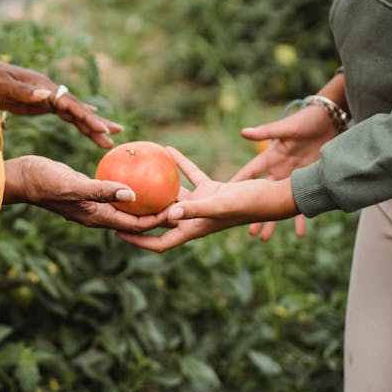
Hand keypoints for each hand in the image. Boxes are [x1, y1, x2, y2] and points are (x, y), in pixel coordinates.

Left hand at [0, 54, 122, 147]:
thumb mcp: (3, 86)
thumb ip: (23, 91)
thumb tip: (44, 94)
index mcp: (43, 88)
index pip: (70, 104)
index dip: (85, 116)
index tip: (100, 128)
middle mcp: (51, 91)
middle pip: (78, 109)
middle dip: (96, 122)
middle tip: (117, 133)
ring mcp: (49, 97)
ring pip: (75, 113)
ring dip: (92, 125)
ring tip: (110, 138)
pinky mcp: (45, 104)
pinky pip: (67, 115)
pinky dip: (80, 121)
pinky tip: (92, 125)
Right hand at [4, 156, 166, 231]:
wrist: (23, 177)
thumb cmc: (45, 181)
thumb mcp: (74, 185)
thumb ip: (102, 191)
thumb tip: (133, 195)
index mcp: (97, 218)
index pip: (136, 225)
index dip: (158, 221)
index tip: (179, 211)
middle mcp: (98, 214)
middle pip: (135, 219)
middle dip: (158, 214)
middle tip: (181, 199)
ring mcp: (93, 205)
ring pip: (126, 206)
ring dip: (146, 201)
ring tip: (167, 186)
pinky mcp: (89, 192)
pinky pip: (115, 191)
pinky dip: (129, 185)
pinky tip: (139, 169)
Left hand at [118, 148, 297, 251]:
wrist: (274, 195)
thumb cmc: (250, 205)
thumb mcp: (219, 205)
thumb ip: (195, 210)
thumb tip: (169, 216)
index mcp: (192, 229)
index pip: (159, 242)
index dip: (137, 239)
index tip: (116, 231)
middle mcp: (193, 219)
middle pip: (160, 219)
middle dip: (140, 213)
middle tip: (118, 200)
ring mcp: (202, 204)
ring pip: (173, 195)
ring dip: (157, 185)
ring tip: (137, 171)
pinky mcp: (212, 190)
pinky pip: (190, 176)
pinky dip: (180, 164)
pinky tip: (167, 149)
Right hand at [231, 104, 335, 240]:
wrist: (328, 122)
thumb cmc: (304, 121)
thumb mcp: (284, 129)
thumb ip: (265, 132)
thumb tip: (244, 132)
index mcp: (268, 158)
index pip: (247, 175)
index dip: (234, 187)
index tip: (219, 200)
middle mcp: (277, 171)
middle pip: (260, 196)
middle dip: (251, 213)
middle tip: (244, 230)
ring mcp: (291, 178)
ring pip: (279, 204)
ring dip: (272, 221)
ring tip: (262, 237)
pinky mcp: (307, 181)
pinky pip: (303, 203)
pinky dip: (302, 218)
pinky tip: (300, 234)